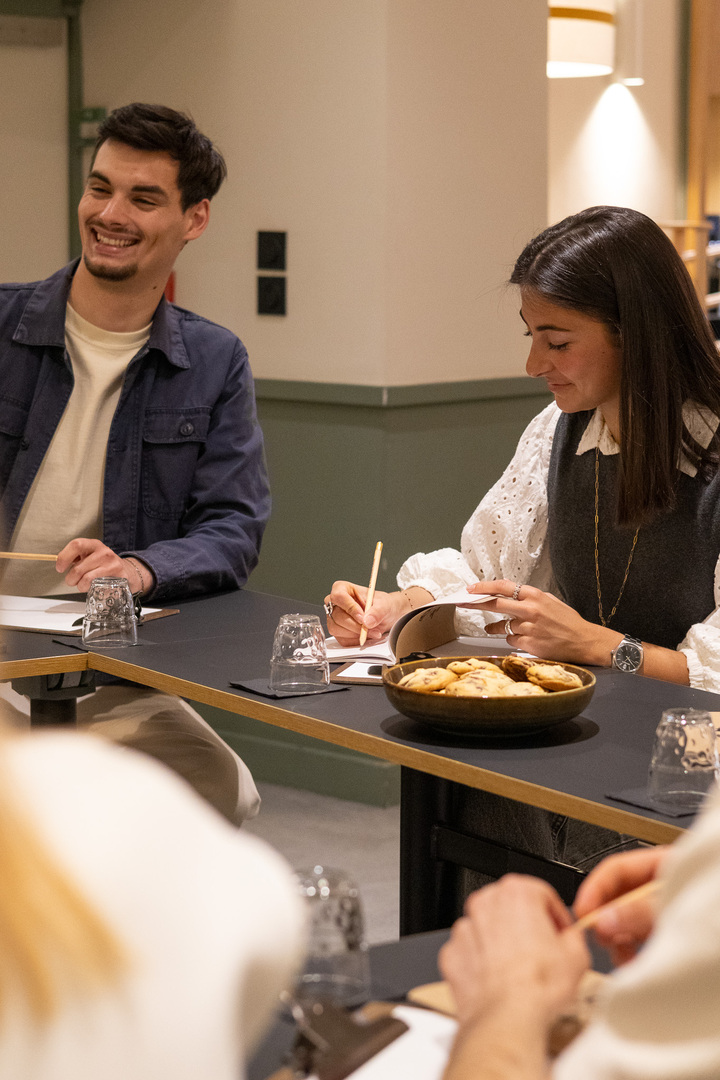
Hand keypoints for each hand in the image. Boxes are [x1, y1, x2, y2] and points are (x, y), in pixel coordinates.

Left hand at [55, 538, 151, 594]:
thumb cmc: (103, 565)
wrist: (126, 571)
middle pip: (78, 568)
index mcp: (94, 544)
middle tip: (71, 581)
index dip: (64, 557)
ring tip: (81, 584)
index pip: (76, 545)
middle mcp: (104, 552)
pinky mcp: (118, 577)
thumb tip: (60, 563)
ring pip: (86, 579)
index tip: (60, 568)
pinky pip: (96, 586)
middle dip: (70, 579)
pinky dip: (90, 589)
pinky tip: (92, 586)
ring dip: (79, 586)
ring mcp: (112, 564)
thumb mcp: (90, 556)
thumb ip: (76, 557)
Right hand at [324, 581, 410, 644]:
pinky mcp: (337, 631)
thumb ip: (377, 611)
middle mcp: (334, 603)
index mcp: (342, 588)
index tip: (363, 617)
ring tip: (372, 632)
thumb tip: (367, 621)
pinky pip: (342, 639)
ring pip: (336, 629)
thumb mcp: (384, 604)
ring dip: (356, 634)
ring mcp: (333, 618)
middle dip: (356, 625)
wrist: (385, 616)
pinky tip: (366, 635)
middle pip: (337, 616)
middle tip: (371, 628)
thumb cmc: (381, 604)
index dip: (350, 608)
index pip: (339, 596)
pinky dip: (355, 640)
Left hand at [439, 875, 589, 1028]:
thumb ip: (574, 937)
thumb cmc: (537, 987)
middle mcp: (486, 904)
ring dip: (503, 943)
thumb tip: (570, 940)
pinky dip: (483, 962)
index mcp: (517, 893)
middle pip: (512, 908)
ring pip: (489, 928)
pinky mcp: (452, 953)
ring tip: (522, 970)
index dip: (556, 916)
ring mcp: (465, 928)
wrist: (507, 1019)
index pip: (543, 894)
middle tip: (543, 951)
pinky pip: (471, 951)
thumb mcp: (577, 956)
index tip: (561, 932)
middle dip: (527, 926)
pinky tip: (500, 980)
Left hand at [466, 579, 618, 665]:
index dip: (485, 587)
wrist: (585, 641)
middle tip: (465, 603)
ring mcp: (529, 628)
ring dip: (499, 628)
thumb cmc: (568, 621)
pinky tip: (524, 639)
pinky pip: (512, 641)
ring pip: (503, 627)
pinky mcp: (530, 645)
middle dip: (477, 604)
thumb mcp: (550, 601)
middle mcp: (531, 610)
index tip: (471, 588)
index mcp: (536, 596)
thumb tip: (507, 589)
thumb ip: (528, 596)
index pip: (504, 587)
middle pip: (496, 604)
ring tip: (494, 627)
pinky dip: (513, 640)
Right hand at [573, 847, 666, 964]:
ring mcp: (659, 910)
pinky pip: (638, 941)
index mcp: (658, 866)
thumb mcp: (672, 904)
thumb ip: (639, 911)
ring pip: (624, 922)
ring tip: (620, 954)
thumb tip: (605, 919)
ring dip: (618, 941)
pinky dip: (631, 953)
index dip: (594, 890)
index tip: (582, 912)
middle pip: (616, 897)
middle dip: (606, 919)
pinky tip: (632, 963)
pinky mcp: (663, 933)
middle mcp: (656, 886)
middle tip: (600, 935)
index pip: (614, 870)